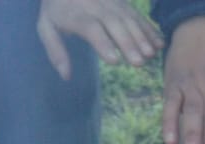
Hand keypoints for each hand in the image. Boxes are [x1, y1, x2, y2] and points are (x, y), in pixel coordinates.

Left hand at [38, 0, 161, 79]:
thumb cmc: (55, 9)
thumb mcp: (46, 27)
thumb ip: (55, 51)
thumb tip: (66, 75)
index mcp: (75, 14)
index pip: (91, 28)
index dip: (103, 44)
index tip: (115, 61)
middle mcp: (95, 5)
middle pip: (114, 24)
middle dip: (128, 43)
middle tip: (139, 62)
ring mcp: (110, 2)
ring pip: (128, 18)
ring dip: (142, 36)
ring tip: (151, 55)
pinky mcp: (121, 2)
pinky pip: (137, 14)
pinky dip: (149, 28)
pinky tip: (159, 43)